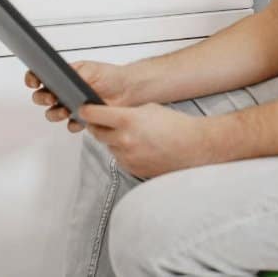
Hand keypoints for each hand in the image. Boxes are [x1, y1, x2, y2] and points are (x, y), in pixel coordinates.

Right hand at [26, 60, 132, 132]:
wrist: (127, 90)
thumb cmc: (110, 76)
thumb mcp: (91, 69)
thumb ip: (75, 73)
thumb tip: (63, 77)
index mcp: (63, 76)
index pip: (40, 77)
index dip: (33, 79)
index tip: (34, 81)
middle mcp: (64, 91)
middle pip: (41, 97)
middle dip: (42, 98)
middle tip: (51, 97)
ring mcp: (71, 106)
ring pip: (53, 113)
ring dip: (55, 113)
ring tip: (65, 110)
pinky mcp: (81, 119)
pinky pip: (71, 126)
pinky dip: (72, 125)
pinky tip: (78, 121)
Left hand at [80, 103, 215, 178]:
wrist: (193, 147)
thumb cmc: (176, 126)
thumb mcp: (148, 108)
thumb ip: (125, 112)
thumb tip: (109, 114)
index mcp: (127, 120)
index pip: (93, 115)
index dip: (86, 111)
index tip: (83, 109)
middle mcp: (124, 140)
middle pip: (96, 132)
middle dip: (99, 126)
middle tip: (105, 121)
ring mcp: (127, 157)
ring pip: (108, 146)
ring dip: (112, 140)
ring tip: (131, 135)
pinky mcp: (132, 169)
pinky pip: (119, 158)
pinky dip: (123, 152)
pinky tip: (138, 146)